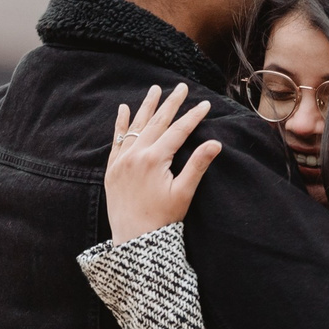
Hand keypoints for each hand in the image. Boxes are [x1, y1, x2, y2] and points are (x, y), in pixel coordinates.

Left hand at [104, 83, 223, 240]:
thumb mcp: (184, 193)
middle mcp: (136, 156)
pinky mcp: (112, 170)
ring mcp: (122, 161)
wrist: (133, 240)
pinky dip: (121, 125)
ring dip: (147, 107)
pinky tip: (124, 109)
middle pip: (157, 123)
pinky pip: (117, 141)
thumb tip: (215, 143)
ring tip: (155, 89)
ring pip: (136, 127)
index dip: (192, 117)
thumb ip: (198, 165)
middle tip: (182, 87)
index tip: (204, 104)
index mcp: (155, 160)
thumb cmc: (162, 220)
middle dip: (171, 104)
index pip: (177, 131)